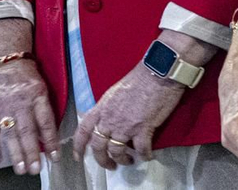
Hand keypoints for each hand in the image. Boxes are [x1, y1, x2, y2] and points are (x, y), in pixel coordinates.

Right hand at [0, 58, 59, 175]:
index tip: (55, 157)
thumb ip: (44, 109)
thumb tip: (47, 136)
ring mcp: (4, 105)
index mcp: (38, 95)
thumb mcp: (41, 87)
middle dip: (32, 152)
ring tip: (21, 169)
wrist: (4, 58)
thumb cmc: (27, 75)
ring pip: (10, 133)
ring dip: (16, 153)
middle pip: (27, 131)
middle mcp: (21, 101)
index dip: (51, 140)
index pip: (46, 121)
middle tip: (36, 169)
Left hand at [72, 60, 187, 169]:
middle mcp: (110, 118)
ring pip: (117, 151)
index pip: (83, 130)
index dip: (78, 146)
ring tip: (129, 161)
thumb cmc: (140, 77)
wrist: (158, 71)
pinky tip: (148, 156)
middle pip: (98, 146)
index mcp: (102, 107)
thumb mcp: (115, 92)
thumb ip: (108, 107)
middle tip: (110, 165)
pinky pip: (141, 149)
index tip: (79, 157)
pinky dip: (145, 155)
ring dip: (122, 159)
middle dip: (103, 160)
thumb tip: (107, 118)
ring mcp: (126, 125)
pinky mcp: (143, 128)